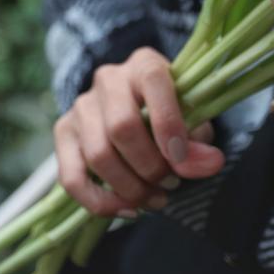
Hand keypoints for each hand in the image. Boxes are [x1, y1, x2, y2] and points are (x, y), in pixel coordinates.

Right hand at [54, 46, 224, 217]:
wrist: (136, 109)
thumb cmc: (170, 114)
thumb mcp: (192, 121)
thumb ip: (200, 142)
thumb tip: (210, 163)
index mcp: (145, 64)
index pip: (153, 82)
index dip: (168, 123)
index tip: (181, 160)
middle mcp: (109, 79)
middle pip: (122, 126)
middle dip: (150, 166)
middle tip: (172, 184)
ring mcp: (81, 106)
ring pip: (98, 155)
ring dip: (130, 188)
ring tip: (156, 198)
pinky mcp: (64, 132)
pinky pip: (71, 177)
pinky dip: (100, 202)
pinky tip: (128, 209)